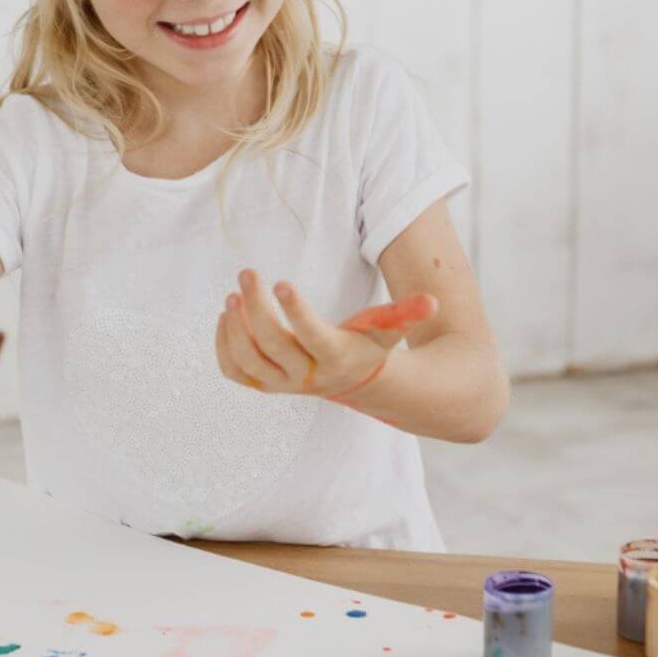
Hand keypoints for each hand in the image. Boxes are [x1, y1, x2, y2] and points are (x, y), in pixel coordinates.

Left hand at [214, 268, 436, 400]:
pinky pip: (234, 370)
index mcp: (334, 357)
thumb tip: (433, 302)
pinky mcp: (262, 383)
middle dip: (256, 308)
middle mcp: (305, 376)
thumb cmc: (367, 344)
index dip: (296, 312)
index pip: (312, 336)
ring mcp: (280, 383)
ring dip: (236, 327)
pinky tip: (227, 316)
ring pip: (248, 360)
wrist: (352, 380)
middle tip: (247, 273)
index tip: (281, 282)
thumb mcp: (387, 329)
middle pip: (273, 344)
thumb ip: (407, 313)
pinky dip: (224, 345)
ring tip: (233, 294)